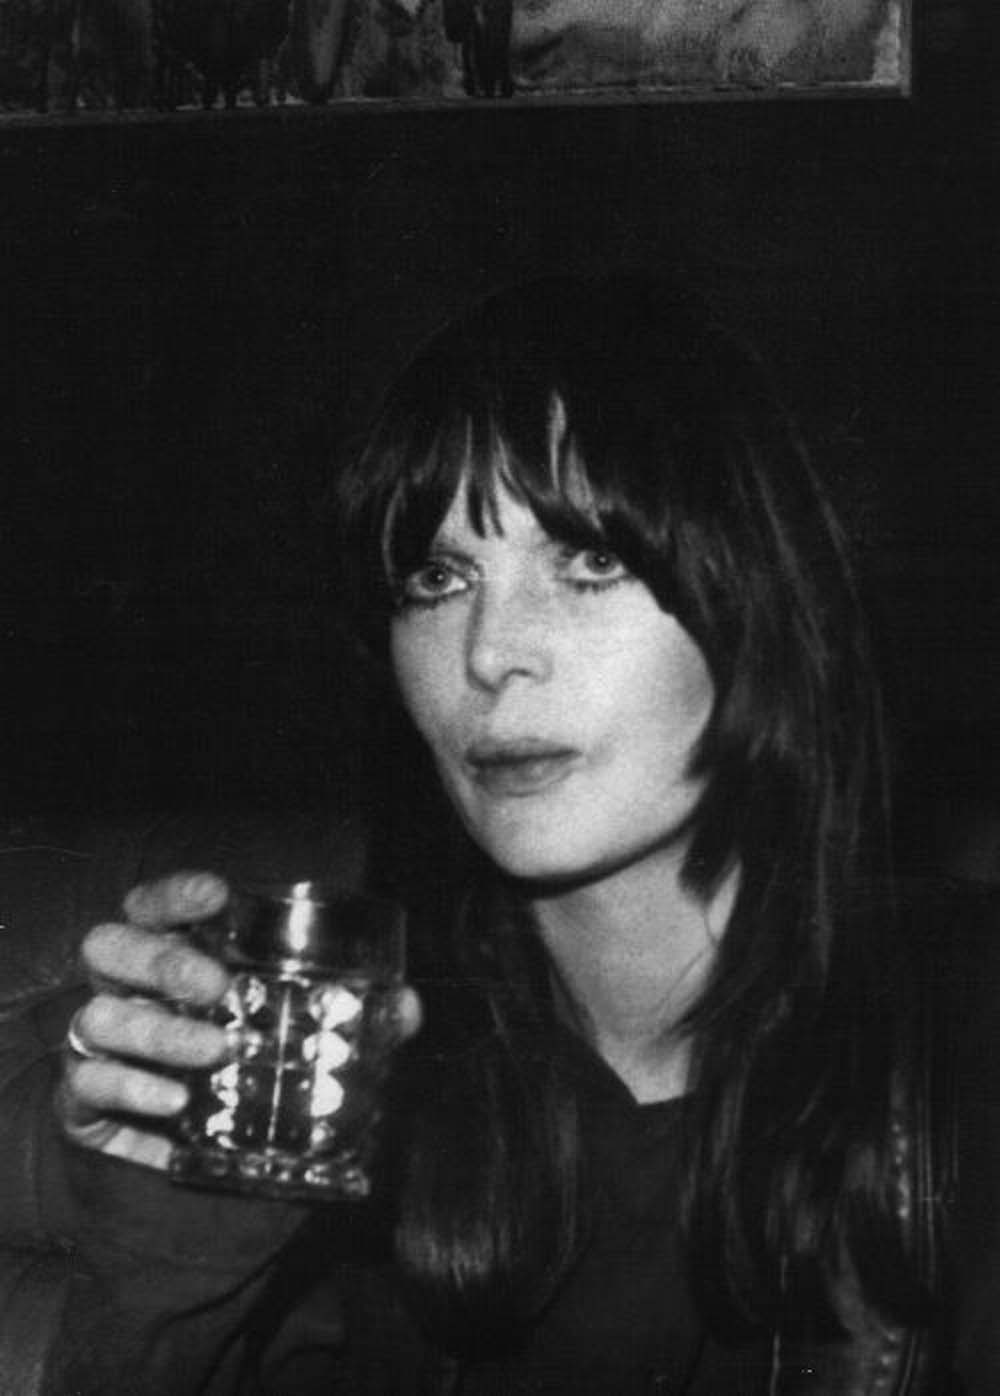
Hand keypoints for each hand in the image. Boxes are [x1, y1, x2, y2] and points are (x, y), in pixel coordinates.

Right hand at [56, 872, 422, 1172]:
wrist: (179, 1156)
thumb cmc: (235, 1069)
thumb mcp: (290, 1038)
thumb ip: (346, 1016)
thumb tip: (407, 1007)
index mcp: (167, 957)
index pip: (152, 906)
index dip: (176, 893)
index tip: (218, 894)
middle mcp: (123, 989)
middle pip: (108, 946)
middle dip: (161, 958)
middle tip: (216, 984)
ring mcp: (98, 1043)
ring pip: (98, 1015)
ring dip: (156, 1030)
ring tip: (214, 1050)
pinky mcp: (81, 1101)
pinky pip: (86, 1082)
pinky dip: (131, 1088)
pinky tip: (175, 1103)